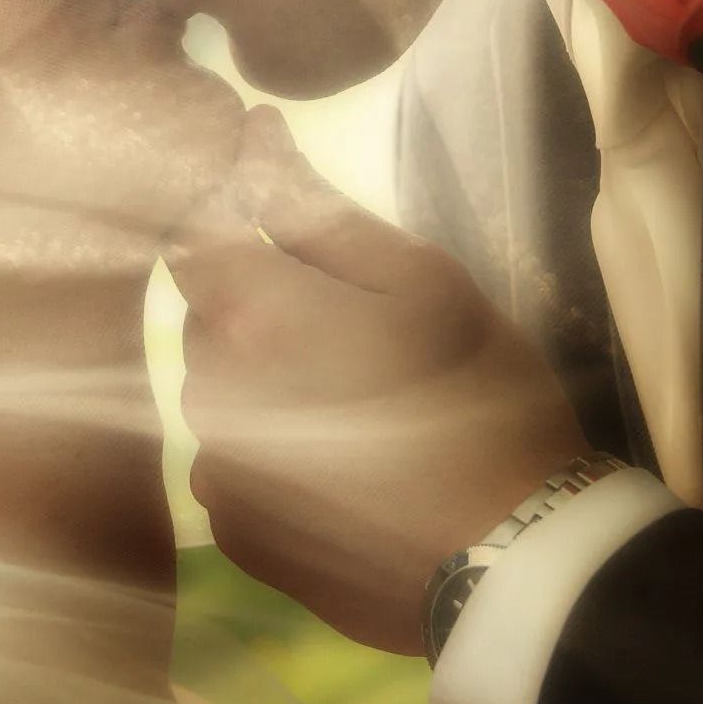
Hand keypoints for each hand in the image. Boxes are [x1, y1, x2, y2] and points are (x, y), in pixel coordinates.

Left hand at [166, 110, 591, 651]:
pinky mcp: (235, 533)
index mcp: (251, 318)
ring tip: (360, 402)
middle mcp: (208, 396)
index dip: (230, 210)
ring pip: (221, 392)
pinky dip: (274, 451)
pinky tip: (347, 467)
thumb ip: (319, 211)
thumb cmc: (483, 400)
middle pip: (208, 316)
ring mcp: (216, 473)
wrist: (510, 562)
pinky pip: (235, 464)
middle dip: (262, 301)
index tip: (281, 211)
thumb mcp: (423, 282)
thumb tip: (253, 140)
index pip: (192, 232)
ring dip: (268, 378)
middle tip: (357, 323)